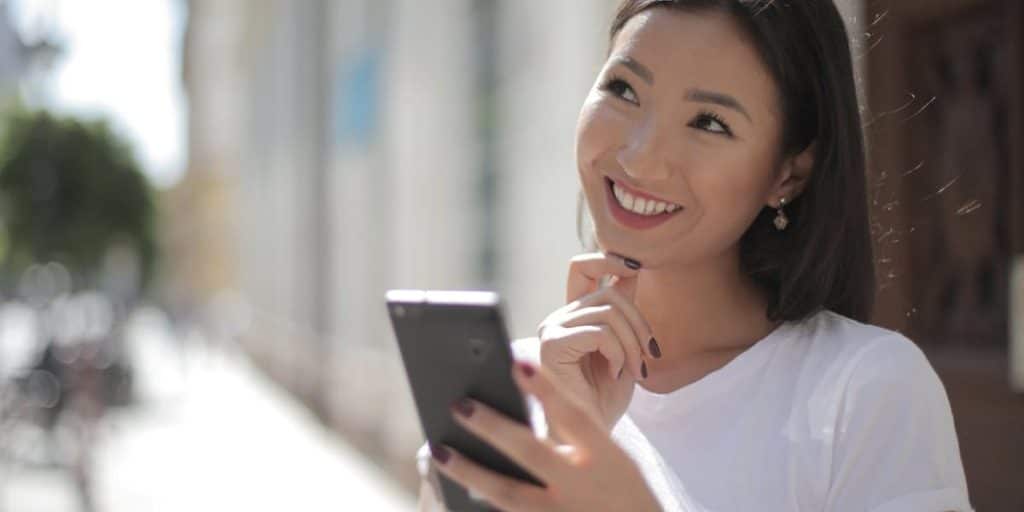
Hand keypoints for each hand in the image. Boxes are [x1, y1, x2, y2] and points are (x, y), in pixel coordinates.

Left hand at [430, 360, 661, 511]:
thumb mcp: (613, 456)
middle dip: (492, 426)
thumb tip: (525, 399)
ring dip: (469, 470)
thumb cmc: (620, 488)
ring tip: (438, 451)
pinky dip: (480, 500)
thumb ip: (576, 432)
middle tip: (459, 404)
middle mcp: (582, 484)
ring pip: (508, 492)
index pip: (573, 415)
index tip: (516, 362)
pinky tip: (452, 487)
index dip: (545, 388)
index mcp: (605, 456)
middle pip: (531, 451)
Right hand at [535, 252, 658, 432]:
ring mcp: (552, 329)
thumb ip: (623, 310)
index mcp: (574, 315)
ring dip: (633, 343)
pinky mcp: (552, 345)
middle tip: (650, 356)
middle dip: (639, 322)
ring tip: (634, 371)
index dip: (608, 257)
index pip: (583, 266)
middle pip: (609, 291)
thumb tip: (632, 267)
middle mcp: (559, 318)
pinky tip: (617, 373)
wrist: (589, 437)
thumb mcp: (623, 345)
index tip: (637, 268)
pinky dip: (619, 353)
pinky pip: (600, 332)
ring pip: (609, 310)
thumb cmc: (605, 397)